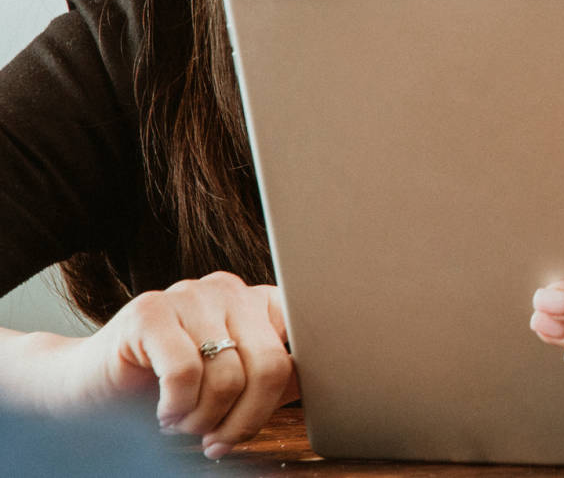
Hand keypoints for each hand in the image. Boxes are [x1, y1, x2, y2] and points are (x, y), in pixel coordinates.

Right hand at [21, 271, 295, 458]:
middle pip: (271, 366)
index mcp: (259, 304)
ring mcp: (190, 294)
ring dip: (204, 419)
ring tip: (182, 423)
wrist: (86, 388)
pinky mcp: (149, 310)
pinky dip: (177, 408)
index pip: (298, 353)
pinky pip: (186, 372)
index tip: (246, 426)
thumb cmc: (166, 391)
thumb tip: (311, 385)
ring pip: (228, 375)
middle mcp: (230, 290)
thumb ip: (271, 380)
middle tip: (215, 440)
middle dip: (245, 419)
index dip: (277, 401)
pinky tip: (163, 413)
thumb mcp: (231, 386)